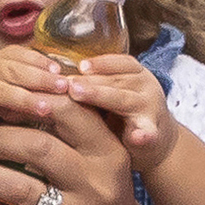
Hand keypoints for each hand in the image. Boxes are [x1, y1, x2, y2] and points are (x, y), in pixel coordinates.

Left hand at [0, 90, 171, 204]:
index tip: (5, 105)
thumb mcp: (108, 162)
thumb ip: (77, 134)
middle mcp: (96, 184)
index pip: (69, 112)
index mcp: (109, 154)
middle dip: (0, 138)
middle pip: (39, 147)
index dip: (30, 102)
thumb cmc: (109, 198)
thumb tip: (26, 99)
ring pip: (20, 188)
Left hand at [51, 49, 179, 173]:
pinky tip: (137, 137)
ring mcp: (149, 109)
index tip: (77, 65)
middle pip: (115, 79)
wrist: (156, 141)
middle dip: (91, 82)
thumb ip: (88, 86)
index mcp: (134, 74)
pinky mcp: (153, 134)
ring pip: (125, 100)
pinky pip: (148, 133)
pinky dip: (144, 134)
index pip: (118, 62)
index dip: (99, 63)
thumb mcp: (108, 95)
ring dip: (104, 97)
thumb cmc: (123, 114)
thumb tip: (48, 78)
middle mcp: (144, 87)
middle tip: (68, 84)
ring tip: (80, 95)